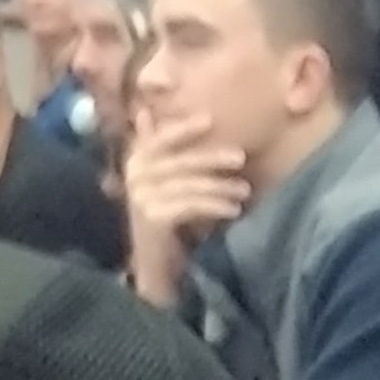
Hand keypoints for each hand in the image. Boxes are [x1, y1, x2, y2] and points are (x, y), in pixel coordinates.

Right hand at [124, 107, 251, 305]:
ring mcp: (142, 197)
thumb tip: (143, 111)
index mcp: (136, 162)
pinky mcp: (154, 217)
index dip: (184, 128)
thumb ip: (157, 151)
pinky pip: (191, 205)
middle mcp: (134, 175)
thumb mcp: (162, 184)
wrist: (155, 268)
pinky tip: (234, 210)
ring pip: (188, 184)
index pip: (160, 138)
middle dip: (212, 158)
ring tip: (244, 190)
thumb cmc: (165, 223)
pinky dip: (215, 206)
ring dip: (220, 186)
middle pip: (179, 160)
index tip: (210, 120)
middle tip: (240, 157)